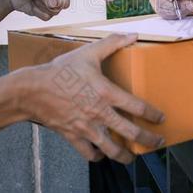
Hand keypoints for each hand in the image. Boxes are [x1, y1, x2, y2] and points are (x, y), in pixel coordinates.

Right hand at [18, 34, 164, 163]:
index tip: (161, 118)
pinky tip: (102, 153)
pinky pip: (88, 153)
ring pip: (111, 148)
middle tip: (158, 141)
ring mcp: (86, 127)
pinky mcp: (73, 136)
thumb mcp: (88, 52)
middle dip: (148, 139)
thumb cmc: (61, 70)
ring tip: (132, 157)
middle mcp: (99, 113)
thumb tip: (133, 35)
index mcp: (106, 93)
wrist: (32, 89)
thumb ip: (112, 43)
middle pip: (130, 133)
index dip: (153, 114)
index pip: (137, 107)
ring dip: (125, 155)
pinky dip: (97, 156)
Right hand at [142, 0, 192, 19]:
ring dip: (176, 10)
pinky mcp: (162, 11)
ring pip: (161, 10)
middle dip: (171, 5)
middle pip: (156, 0)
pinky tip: (186, 9)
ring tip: (189, 5)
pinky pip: (166, 16)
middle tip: (185, 4)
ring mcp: (157, 1)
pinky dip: (178, 14)